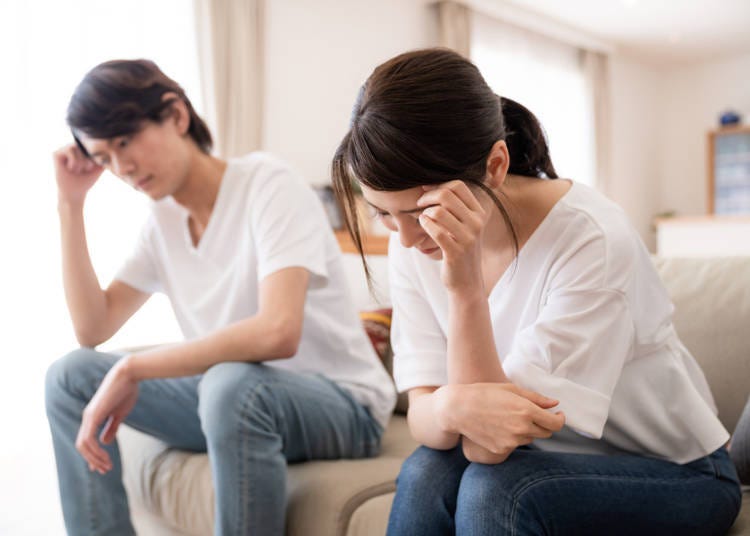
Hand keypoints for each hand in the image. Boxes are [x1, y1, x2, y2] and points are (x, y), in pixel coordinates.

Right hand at [53, 143, 103, 204]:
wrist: (75, 193)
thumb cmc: (86, 181)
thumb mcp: (98, 168)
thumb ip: (104, 158)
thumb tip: (112, 149)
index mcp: (80, 150)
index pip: (90, 144)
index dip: (93, 156)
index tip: (90, 168)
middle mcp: (71, 148)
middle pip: (83, 144)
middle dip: (87, 159)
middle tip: (83, 170)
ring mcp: (63, 150)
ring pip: (76, 146)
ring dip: (81, 161)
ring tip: (77, 170)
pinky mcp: (56, 154)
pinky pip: (69, 149)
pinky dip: (74, 161)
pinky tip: (71, 169)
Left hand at [76, 357, 138, 473]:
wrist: (128, 375)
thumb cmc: (126, 391)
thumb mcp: (119, 414)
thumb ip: (111, 427)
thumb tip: (105, 442)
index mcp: (93, 417)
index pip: (87, 441)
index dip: (93, 456)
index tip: (102, 467)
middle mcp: (87, 418)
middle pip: (82, 446)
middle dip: (93, 460)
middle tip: (105, 470)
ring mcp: (88, 416)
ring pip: (83, 445)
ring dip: (94, 459)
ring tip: (107, 466)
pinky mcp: (93, 416)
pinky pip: (88, 439)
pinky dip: (95, 451)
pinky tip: (106, 455)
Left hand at [416, 181, 489, 293]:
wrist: (466, 282)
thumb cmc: (459, 250)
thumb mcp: (464, 226)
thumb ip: (455, 207)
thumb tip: (432, 186)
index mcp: (479, 213)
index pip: (458, 186)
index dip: (438, 184)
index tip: (426, 190)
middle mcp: (477, 223)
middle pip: (447, 195)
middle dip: (427, 197)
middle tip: (419, 204)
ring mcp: (468, 238)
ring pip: (439, 212)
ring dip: (425, 212)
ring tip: (422, 218)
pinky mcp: (456, 252)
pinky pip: (436, 231)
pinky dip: (425, 225)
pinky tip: (423, 225)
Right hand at [439, 383, 564, 463]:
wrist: (458, 408)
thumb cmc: (484, 393)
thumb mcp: (511, 389)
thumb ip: (536, 398)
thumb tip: (555, 404)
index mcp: (527, 411)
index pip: (555, 423)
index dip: (560, 419)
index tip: (557, 415)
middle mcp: (522, 428)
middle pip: (545, 433)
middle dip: (544, 424)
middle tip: (533, 414)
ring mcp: (511, 441)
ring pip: (530, 438)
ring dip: (527, 430)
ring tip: (510, 418)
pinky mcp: (501, 449)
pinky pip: (515, 444)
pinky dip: (513, 437)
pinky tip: (500, 426)